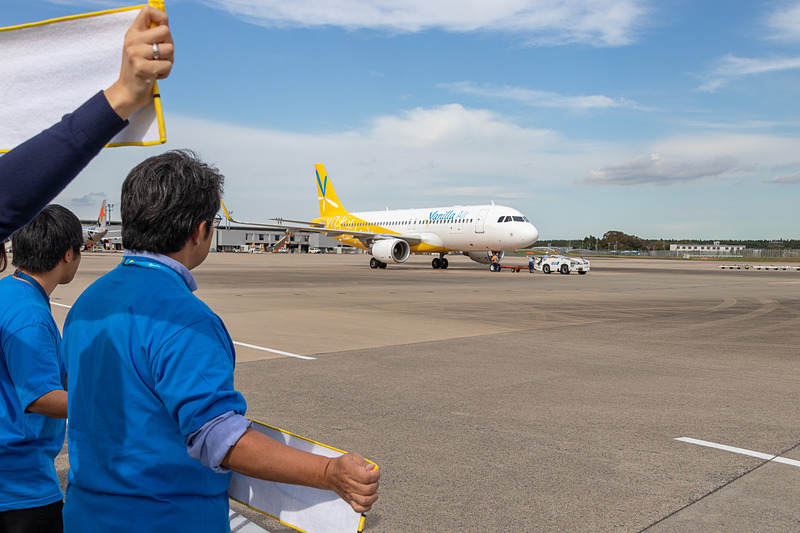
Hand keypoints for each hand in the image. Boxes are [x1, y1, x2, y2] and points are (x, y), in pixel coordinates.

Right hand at [103, 5, 173, 119]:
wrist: (127, 92)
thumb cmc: (139, 68)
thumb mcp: (140, 47)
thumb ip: (151, 35)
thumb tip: (166, 22)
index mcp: (132, 33)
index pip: (147, 11)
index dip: (161, 17)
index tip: (164, 30)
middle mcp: (132, 40)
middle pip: (165, 31)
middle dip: (170, 45)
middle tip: (162, 55)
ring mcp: (136, 54)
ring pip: (169, 49)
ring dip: (169, 61)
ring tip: (158, 66)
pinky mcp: (143, 68)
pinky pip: (167, 65)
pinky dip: (166, 72)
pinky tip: (155, 75)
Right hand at [324, 453, 379, 512]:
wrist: (329, 474)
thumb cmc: (342, 465)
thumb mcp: (353, 457)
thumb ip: (364, 462)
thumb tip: (373, 468)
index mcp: (350, 471)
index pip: (367, 477)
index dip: (375, 474)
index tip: (375, 472)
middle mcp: (349, 484)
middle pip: (368, 489)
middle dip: (375, 484)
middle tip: (374, 480)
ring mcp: (349, 493)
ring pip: (364, 501)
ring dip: (373, 496)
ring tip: (372, 489)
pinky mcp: (349, 500)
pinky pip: (358, 508)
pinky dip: (366, 506)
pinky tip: (369, 499)